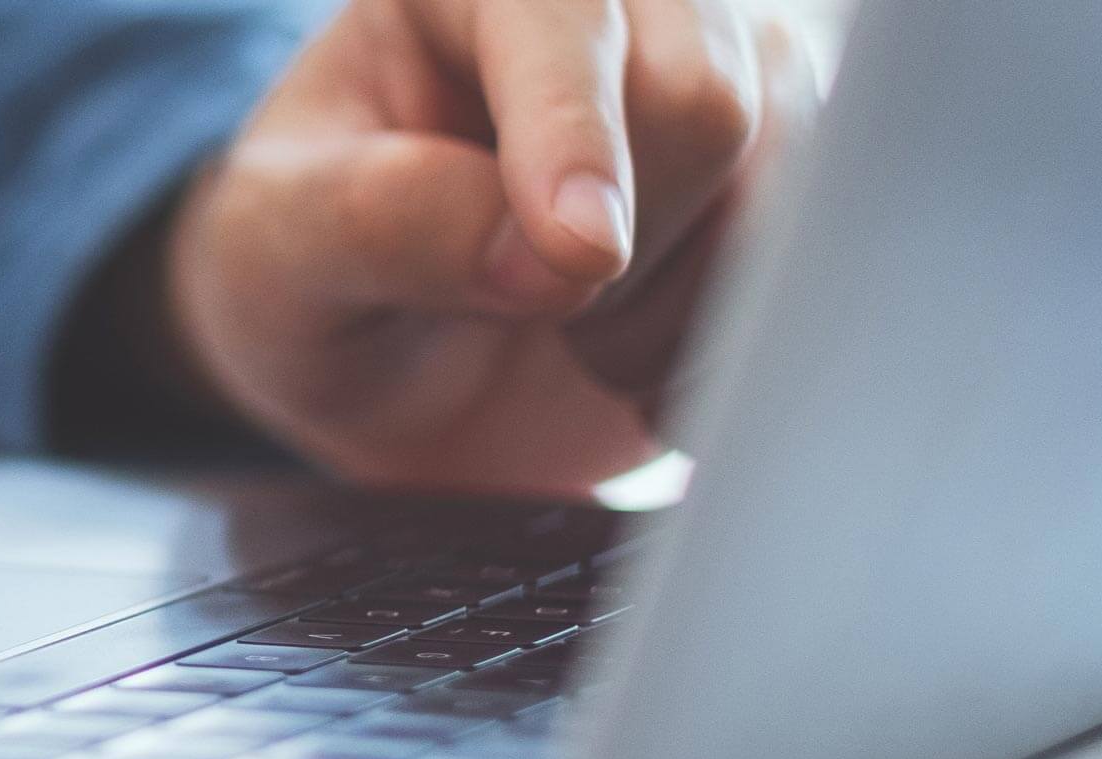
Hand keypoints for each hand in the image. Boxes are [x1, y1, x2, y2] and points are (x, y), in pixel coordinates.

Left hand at [162, 0, 826, 495]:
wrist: (388, 379)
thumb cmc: (315, 282)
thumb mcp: (282, 250)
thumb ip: (382, 222)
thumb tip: (539, 248)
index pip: (563, 16)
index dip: (574, 132)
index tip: (578, 258)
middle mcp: (604, 6)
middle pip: (702, 93)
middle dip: (619, 244)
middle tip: (527, 305)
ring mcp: (709, 72)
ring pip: (779, 175)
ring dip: (672, 302)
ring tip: (571, 332)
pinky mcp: (778, 162)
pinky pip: (819, 247)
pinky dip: (726, 337)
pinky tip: (638, 358)